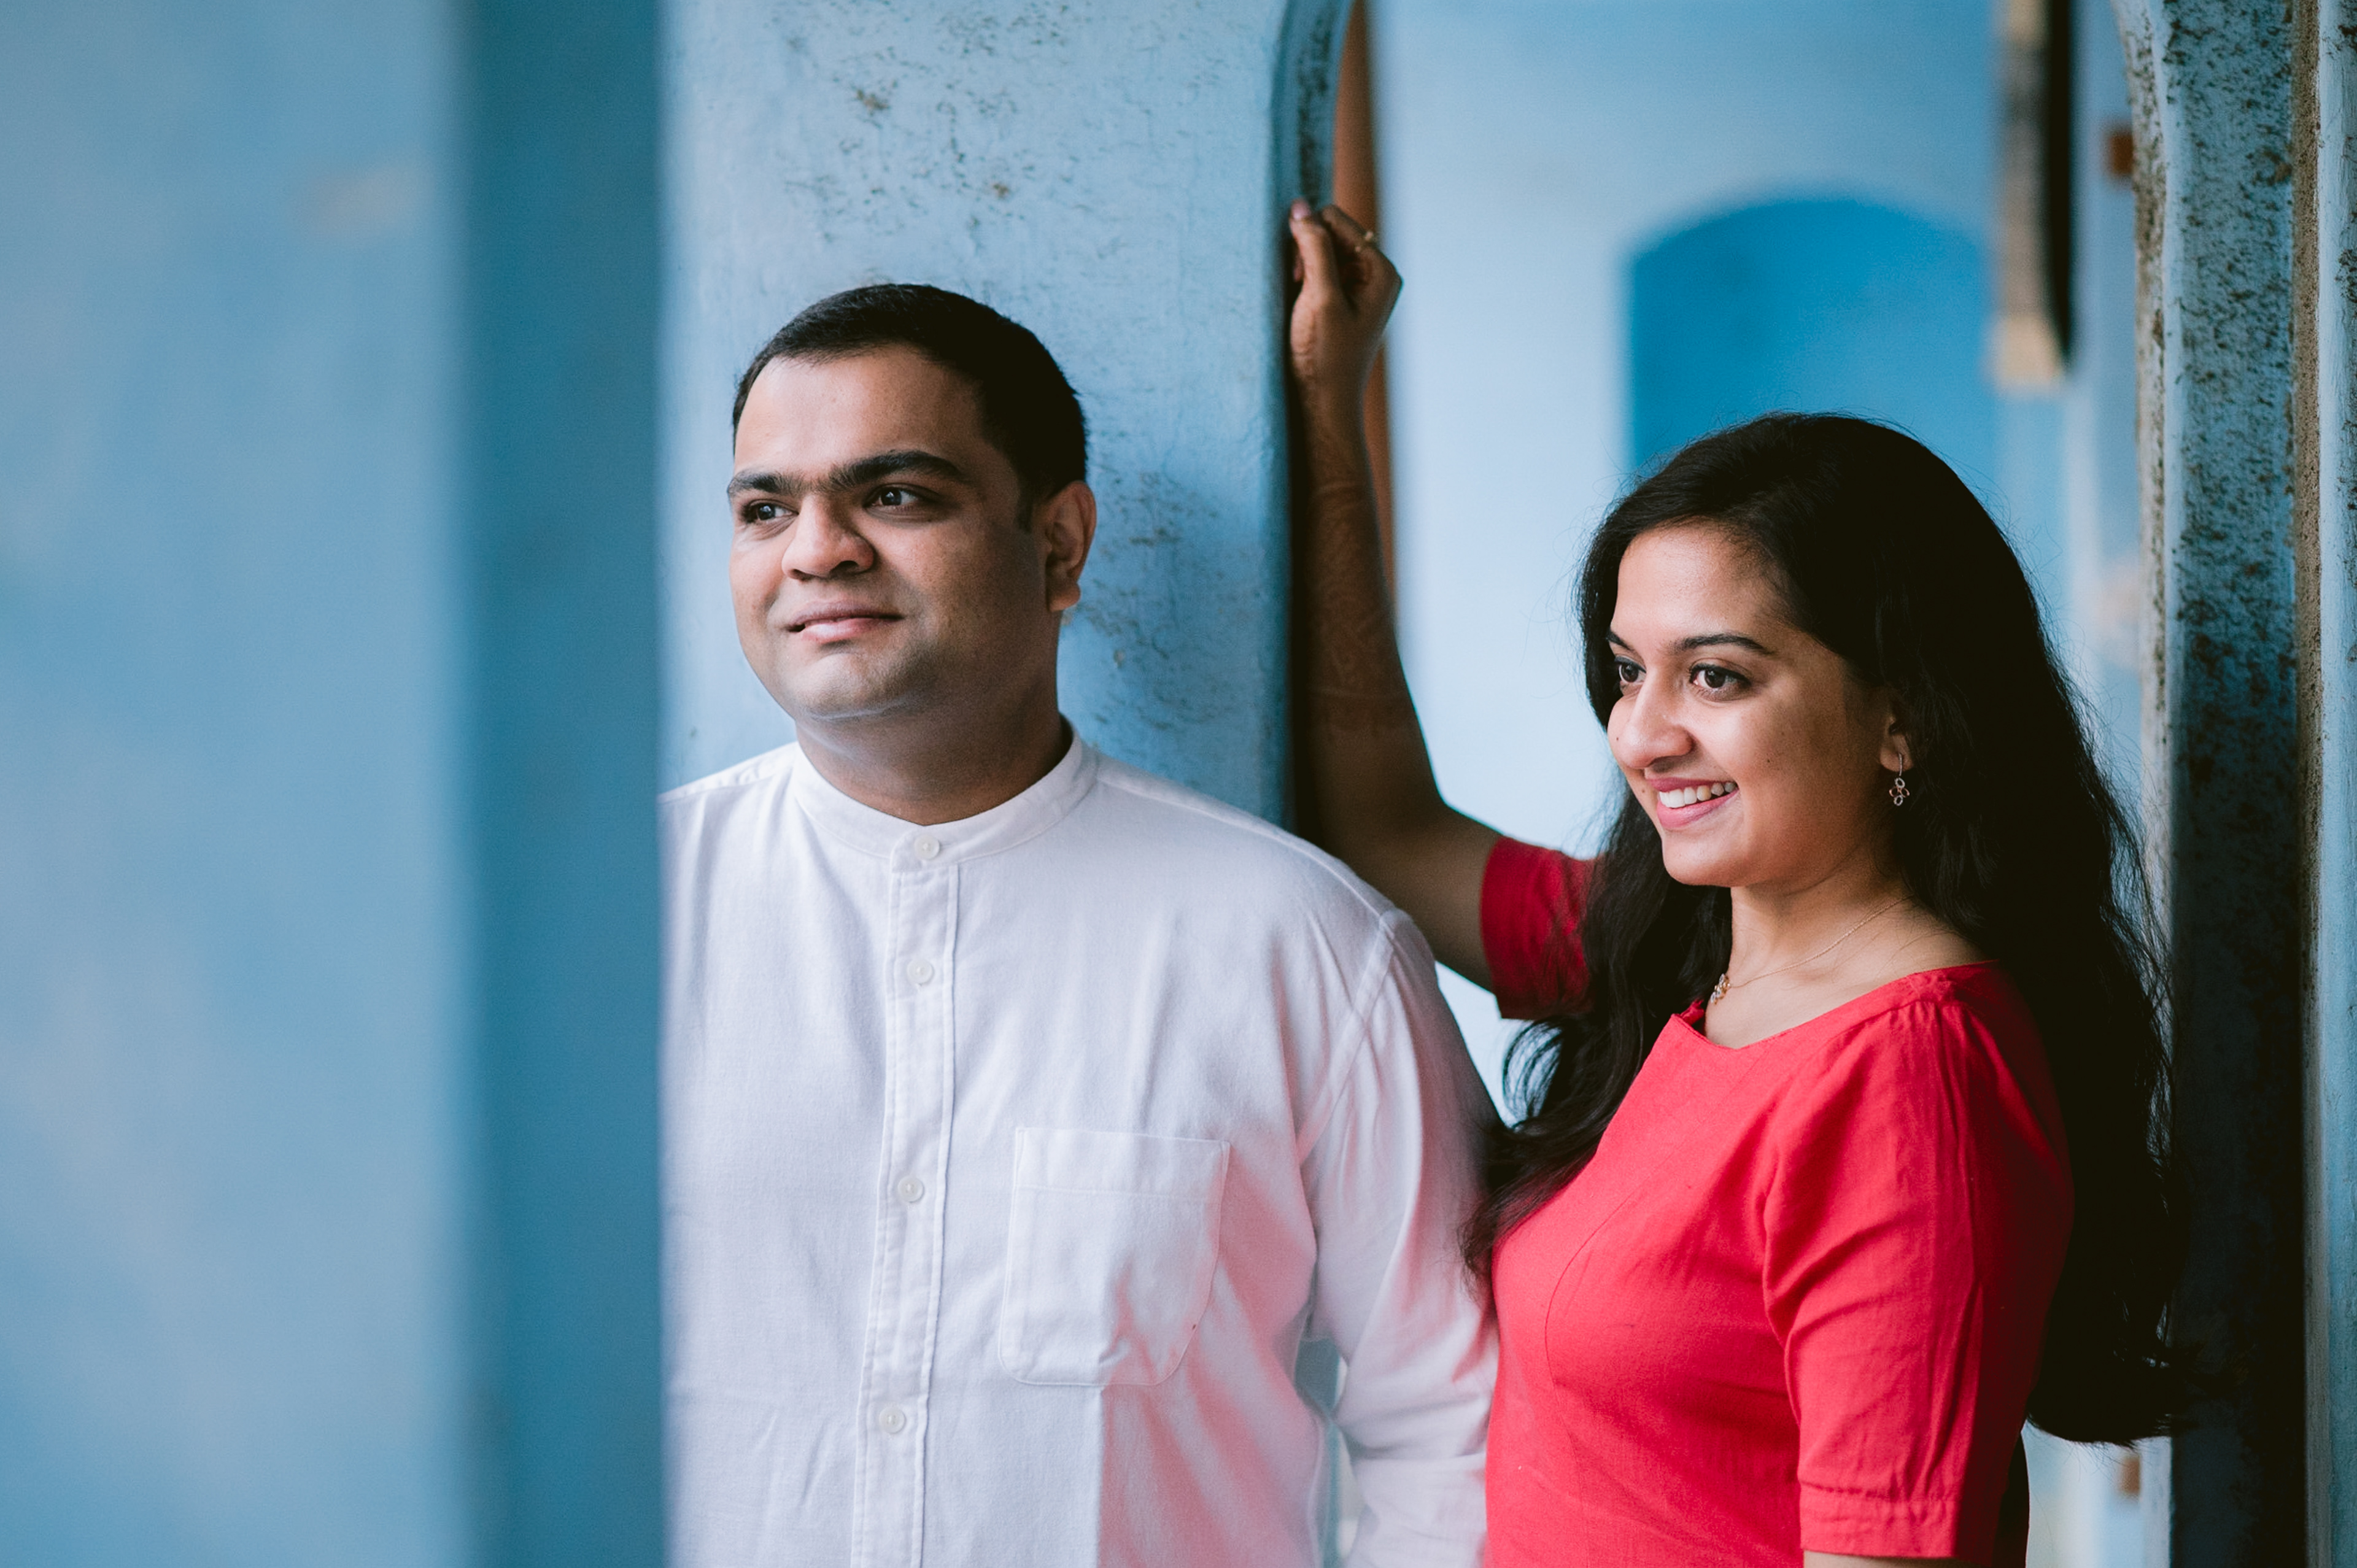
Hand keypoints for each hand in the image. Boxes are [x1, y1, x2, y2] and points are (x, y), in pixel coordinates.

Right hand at [1284, 200, 1399, 415]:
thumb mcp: (1319, 297)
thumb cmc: (1325, 357)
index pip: (1337, 220)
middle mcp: (1375, 275)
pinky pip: (1319, 272)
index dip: (1311, 237)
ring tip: (1299, 301)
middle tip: (1298, 288)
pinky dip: (1304, 282)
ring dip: (1303, 268)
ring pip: (1321, 251)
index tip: (1300, 275)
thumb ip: (1313, 248)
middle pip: (1331, 233)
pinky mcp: (1343, 301)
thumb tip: (1300, 206)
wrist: (1323, 403)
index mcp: (1381, 270)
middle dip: (1307, 252)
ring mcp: (1360, 288)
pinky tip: (1300, 306)